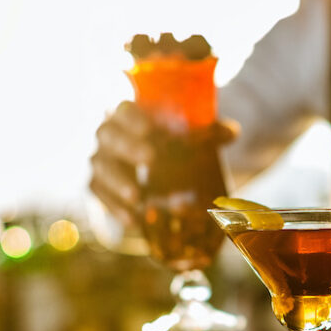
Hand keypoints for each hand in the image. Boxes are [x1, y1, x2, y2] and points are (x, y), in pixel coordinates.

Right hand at [88, 101, 237, 225]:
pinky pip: (101, 197)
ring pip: (102, 169)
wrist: (132, 162)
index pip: (122, 108)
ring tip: (138, 197)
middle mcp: (107, 134)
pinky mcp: (97, 186)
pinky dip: (116, 210)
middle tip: (151, 158)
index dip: (132, 117)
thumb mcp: (182, 134)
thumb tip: (232, 132)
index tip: (150, 128)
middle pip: (108, 136)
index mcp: (125, 114)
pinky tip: (134, 222)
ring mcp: (100, 160)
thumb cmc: (161, 140)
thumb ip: (207, 132)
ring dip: (119, 183)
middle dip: (128, 147)